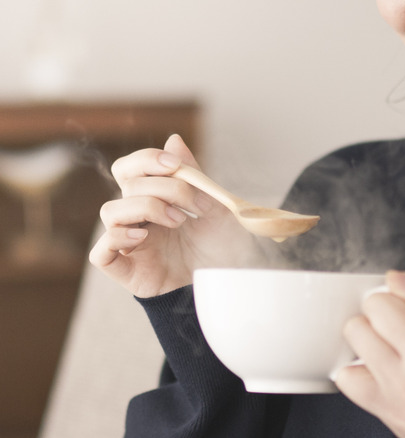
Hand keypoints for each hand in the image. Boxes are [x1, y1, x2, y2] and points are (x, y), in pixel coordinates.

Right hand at [89, 135, 261, 297]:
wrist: (229, 282)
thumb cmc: (222, 246)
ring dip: (145, 208)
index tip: (174, 165)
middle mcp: (138, 218)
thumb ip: (193, 175)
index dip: (146, 160)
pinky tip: (145, 237)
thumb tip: (174, 139)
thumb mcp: (215, 207)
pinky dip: (117, 239)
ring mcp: (129, 243)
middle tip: (195, 205)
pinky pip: (100, 252)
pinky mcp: (126, 270)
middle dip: (164, 187)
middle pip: (127, 185)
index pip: (130, 168)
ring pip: (109, 212)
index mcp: (154, 198)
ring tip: (179, 222)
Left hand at [335, 271, 404, 437]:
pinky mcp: (402, 434)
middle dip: (380, 323)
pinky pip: (367, 400)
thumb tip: (394, 279)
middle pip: (356, 334)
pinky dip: (378, 383)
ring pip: (348, 373)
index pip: (376, 307)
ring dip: (370, 356)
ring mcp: (403, 418)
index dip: (395, 299)